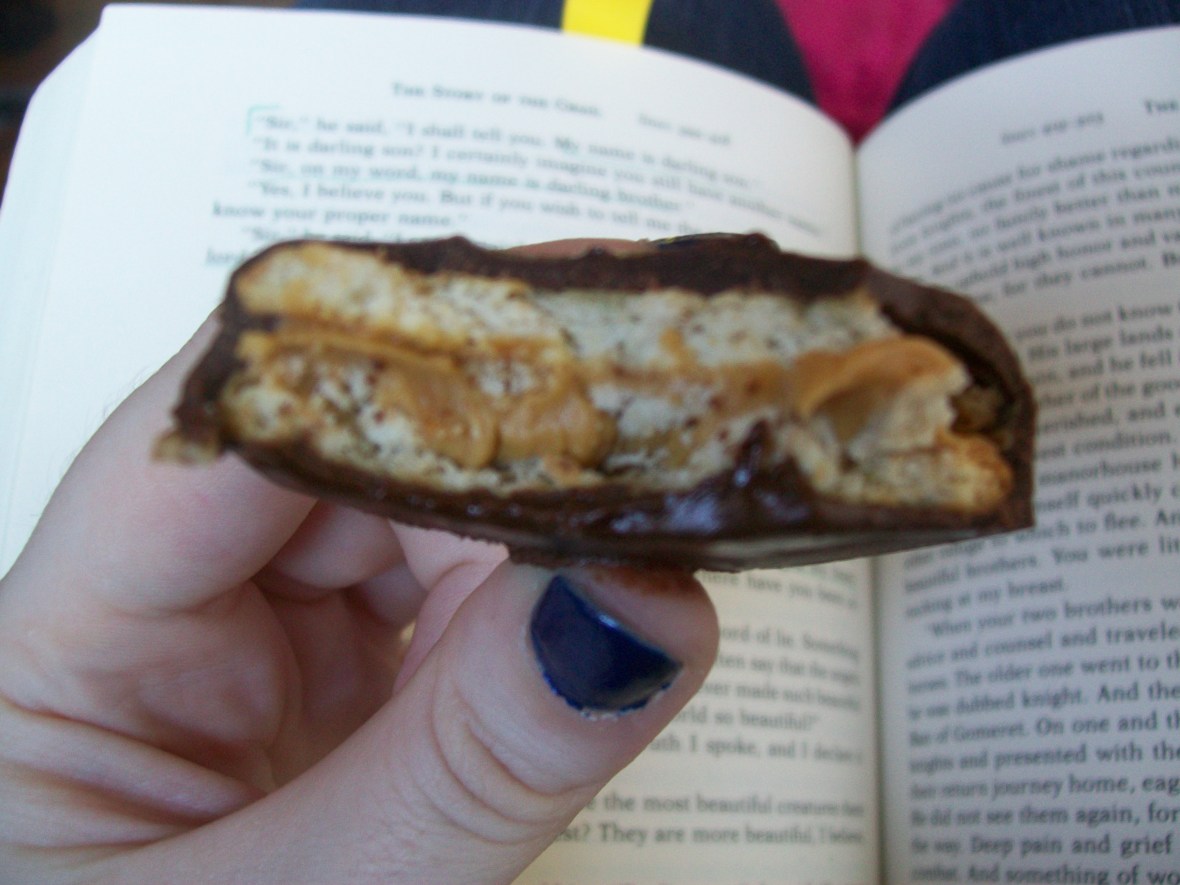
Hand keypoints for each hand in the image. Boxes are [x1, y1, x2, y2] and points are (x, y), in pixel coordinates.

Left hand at [0, 242, 718, 883]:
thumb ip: (468, 769)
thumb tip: (646, 602)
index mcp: (63, 652)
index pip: (209, 439)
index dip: (374, 362)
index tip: (546, 321)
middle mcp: (160, 619)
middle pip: (332, 454)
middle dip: (494, 426)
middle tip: (656, 392)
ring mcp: (263, 653)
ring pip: (412, 518)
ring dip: (536, 507)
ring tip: (665, 477)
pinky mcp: (347, 694)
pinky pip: (453, 601)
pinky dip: (542, 590)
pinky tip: (620, 575)